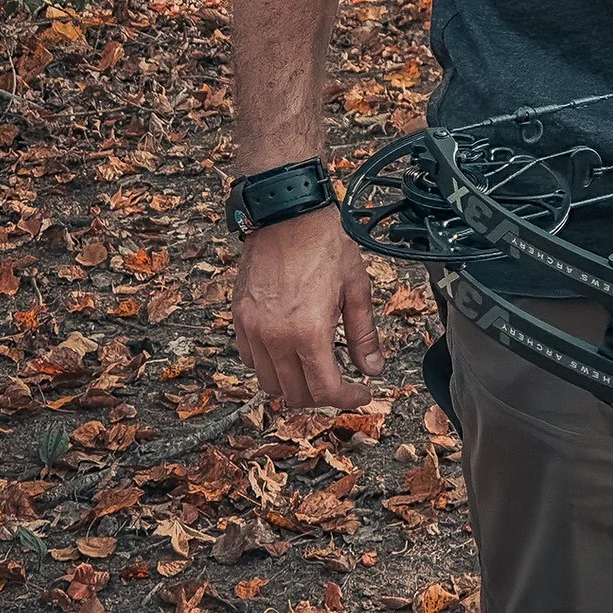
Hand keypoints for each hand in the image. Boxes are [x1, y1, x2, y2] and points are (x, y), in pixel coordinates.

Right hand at [232, 208, 383, 409]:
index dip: (348, 399)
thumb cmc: (322, 242)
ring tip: (315, 369)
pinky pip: (249, 359)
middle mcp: (276, 337)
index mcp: (309, 331)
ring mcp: (253, 329)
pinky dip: (268, 365)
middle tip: (342, 383)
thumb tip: (372, 368)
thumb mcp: (355, 288)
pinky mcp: (239, 318)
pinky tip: (288, 351)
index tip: (361, 393)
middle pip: (296, 394)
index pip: (325, 390)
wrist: (286, 213)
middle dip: (323, 396)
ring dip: (294, 385)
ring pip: (269, 383)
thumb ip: (363, 335)